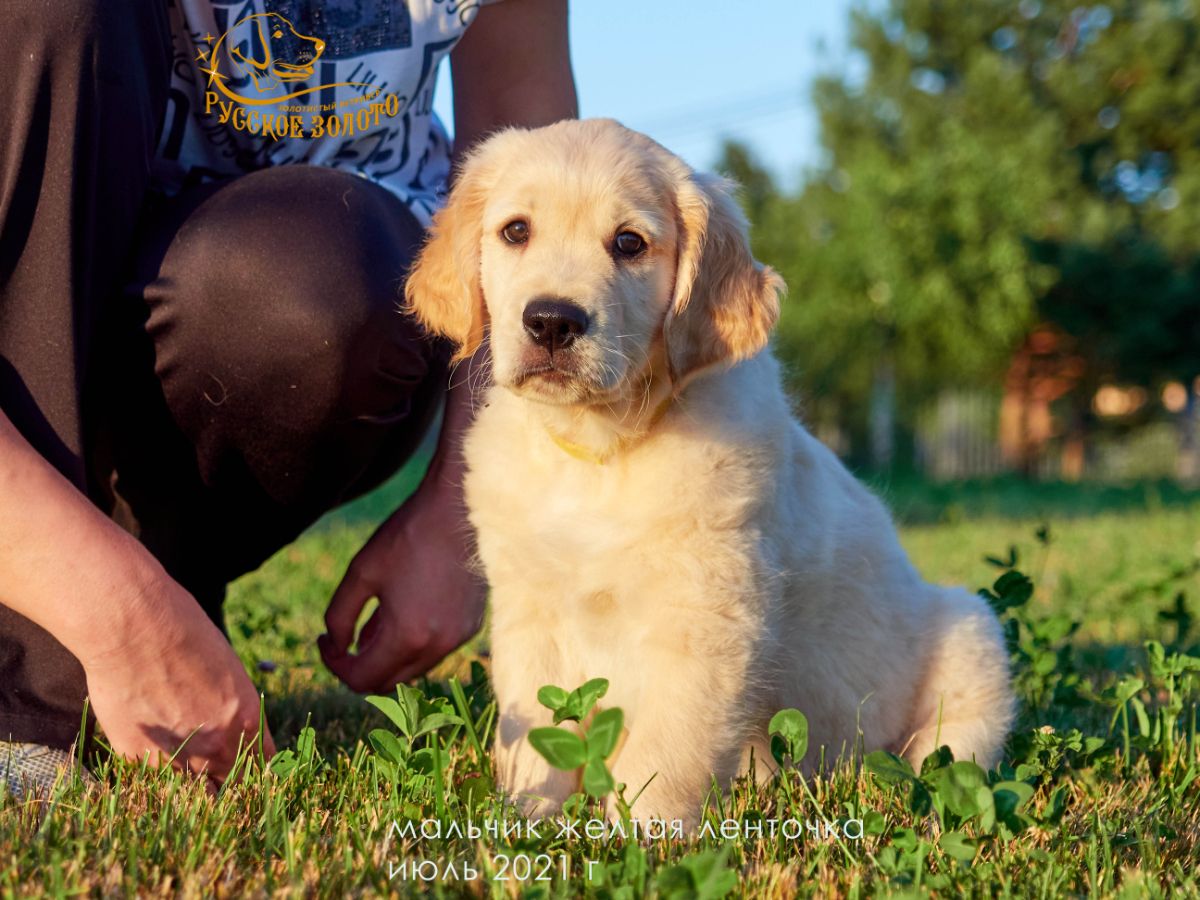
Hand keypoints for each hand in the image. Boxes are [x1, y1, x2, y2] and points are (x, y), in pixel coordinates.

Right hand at [81, 575, 275, 791]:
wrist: (136, 628)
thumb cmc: (186, 636)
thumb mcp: (230, 673)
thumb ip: (234, 711)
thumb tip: (232, 730)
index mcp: (249, 722)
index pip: (266, 767)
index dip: (256, 768)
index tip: (248, 769)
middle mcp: (219, 748)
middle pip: (235, 787)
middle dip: (229, 782)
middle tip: (218, 775)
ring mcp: (179, 760)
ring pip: (197, 796)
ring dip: (195, 786)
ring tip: (186, 769)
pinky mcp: (140, 761)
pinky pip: (158, 783)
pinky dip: (160, 777)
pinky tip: (156, 756)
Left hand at [318, 464, 485, 692]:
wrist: (461, 509)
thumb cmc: (409, 535)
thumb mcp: (361, 572)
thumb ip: (339, 616)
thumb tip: (337, 645)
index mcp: (407, 636)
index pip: (362, 679)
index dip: (335, 665)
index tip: (325, 642)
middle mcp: (437, 646)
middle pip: (388, 682)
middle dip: (360, 666)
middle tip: (343, 639)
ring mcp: (459, 638)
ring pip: (412, 668)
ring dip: (387, 655)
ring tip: (373, 621)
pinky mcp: (471, 625)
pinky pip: (434, 650)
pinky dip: (412, 643)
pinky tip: (403, 612)